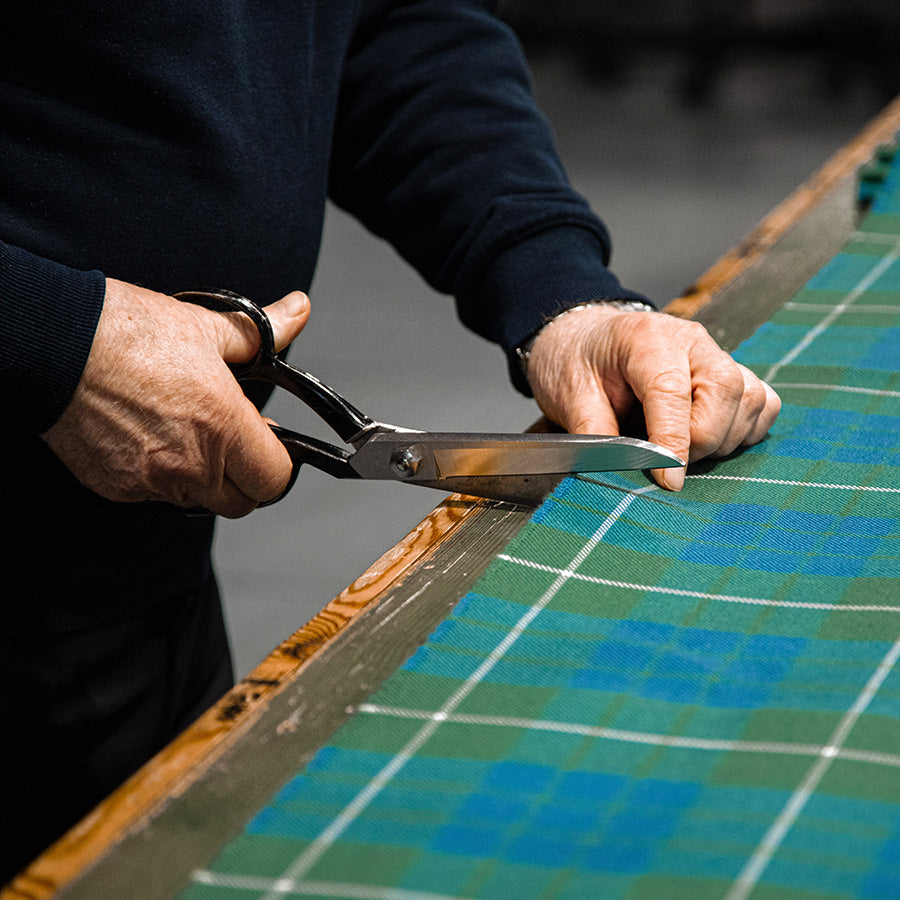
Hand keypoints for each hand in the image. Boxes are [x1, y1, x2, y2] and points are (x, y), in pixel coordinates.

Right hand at [43, 279, 309, 516]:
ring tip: (185, 430)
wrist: (52, 344)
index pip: (276, 478)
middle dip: (246, 477)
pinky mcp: (117, 488)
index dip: (279, 461)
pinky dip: (160, 476)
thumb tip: (298, 311)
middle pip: (242, 502)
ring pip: (197, 499)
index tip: (269, 439)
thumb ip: (262, 332)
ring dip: (203, 477)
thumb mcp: (205, 326)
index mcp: (223, 427)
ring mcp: (152, 482)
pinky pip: (155, 495)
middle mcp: (191, 465)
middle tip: (233, 440)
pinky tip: (148, 436)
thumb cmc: (125, 333)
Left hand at [525, 304, 780, 490]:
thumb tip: (619, 471)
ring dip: (724, 439)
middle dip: (702, 440)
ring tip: (683, 451)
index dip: (672, 442)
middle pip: (725, 390)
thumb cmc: (577, 363)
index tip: (668, 481)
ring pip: (750, 398)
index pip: (671, 391)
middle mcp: (690, 340)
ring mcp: (715, 354)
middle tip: (667, 464)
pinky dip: (745, 429)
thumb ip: (594, 433)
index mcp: (645, 338)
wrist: (585, 339)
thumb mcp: (569, 396)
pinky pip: (762, 402)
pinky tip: (711, 440)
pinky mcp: (731, 371)